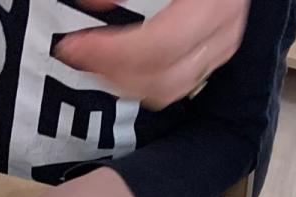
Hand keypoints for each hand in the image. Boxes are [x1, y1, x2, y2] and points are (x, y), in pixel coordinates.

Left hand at [56, 0, 248, 109]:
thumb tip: (93, 4)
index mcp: (211, 3)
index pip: (158, 46)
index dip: (112, 53)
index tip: (74, 45)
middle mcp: (221, 30)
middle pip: (163, 77)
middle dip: (112, 73)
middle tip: (76, 56)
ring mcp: (221, 45)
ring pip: (170, 88)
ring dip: (126, 82)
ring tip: (94, 63)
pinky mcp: (215, 50)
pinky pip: (177, 82)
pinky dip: (144, 79)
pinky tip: (120, 64)